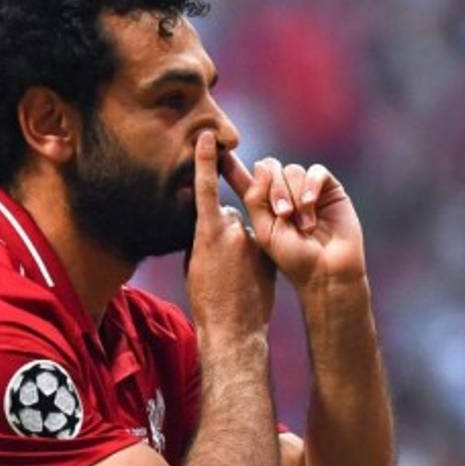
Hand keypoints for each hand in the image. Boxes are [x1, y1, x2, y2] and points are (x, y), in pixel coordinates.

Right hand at [186, 132, 275, 335]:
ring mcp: (255, 240)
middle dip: (225, 228)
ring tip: (236, 274)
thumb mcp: (194, 263)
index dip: (207, 161)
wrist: (234, 328)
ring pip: (248, 228)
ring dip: (241, 243)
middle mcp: (233, 230)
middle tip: (222, 259)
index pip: (206, 188)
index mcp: (208, 231)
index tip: (210, 137)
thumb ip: (201, 236)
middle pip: (230, 213)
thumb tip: (205, 224)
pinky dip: (256, 253)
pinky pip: (262, 242)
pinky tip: (250, 277)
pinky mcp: (270, 252)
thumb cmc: (206, 299)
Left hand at [223, 153, 365, 290]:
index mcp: (263, 204)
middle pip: (270, 168)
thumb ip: (255, 199)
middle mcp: (284, 193)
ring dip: (295, 195)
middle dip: (274, 189)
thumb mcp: (265, 231)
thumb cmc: (294, 258)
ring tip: (303, 225)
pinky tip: (310, 206)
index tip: (215, 148)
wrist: (327, 272)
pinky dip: (311, 186)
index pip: (244, 178)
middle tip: (283, 215)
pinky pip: (316, 172)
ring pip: (292, 170)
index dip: (231, 163)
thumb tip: (260, 167)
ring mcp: (307, 189)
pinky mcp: (330, 189)